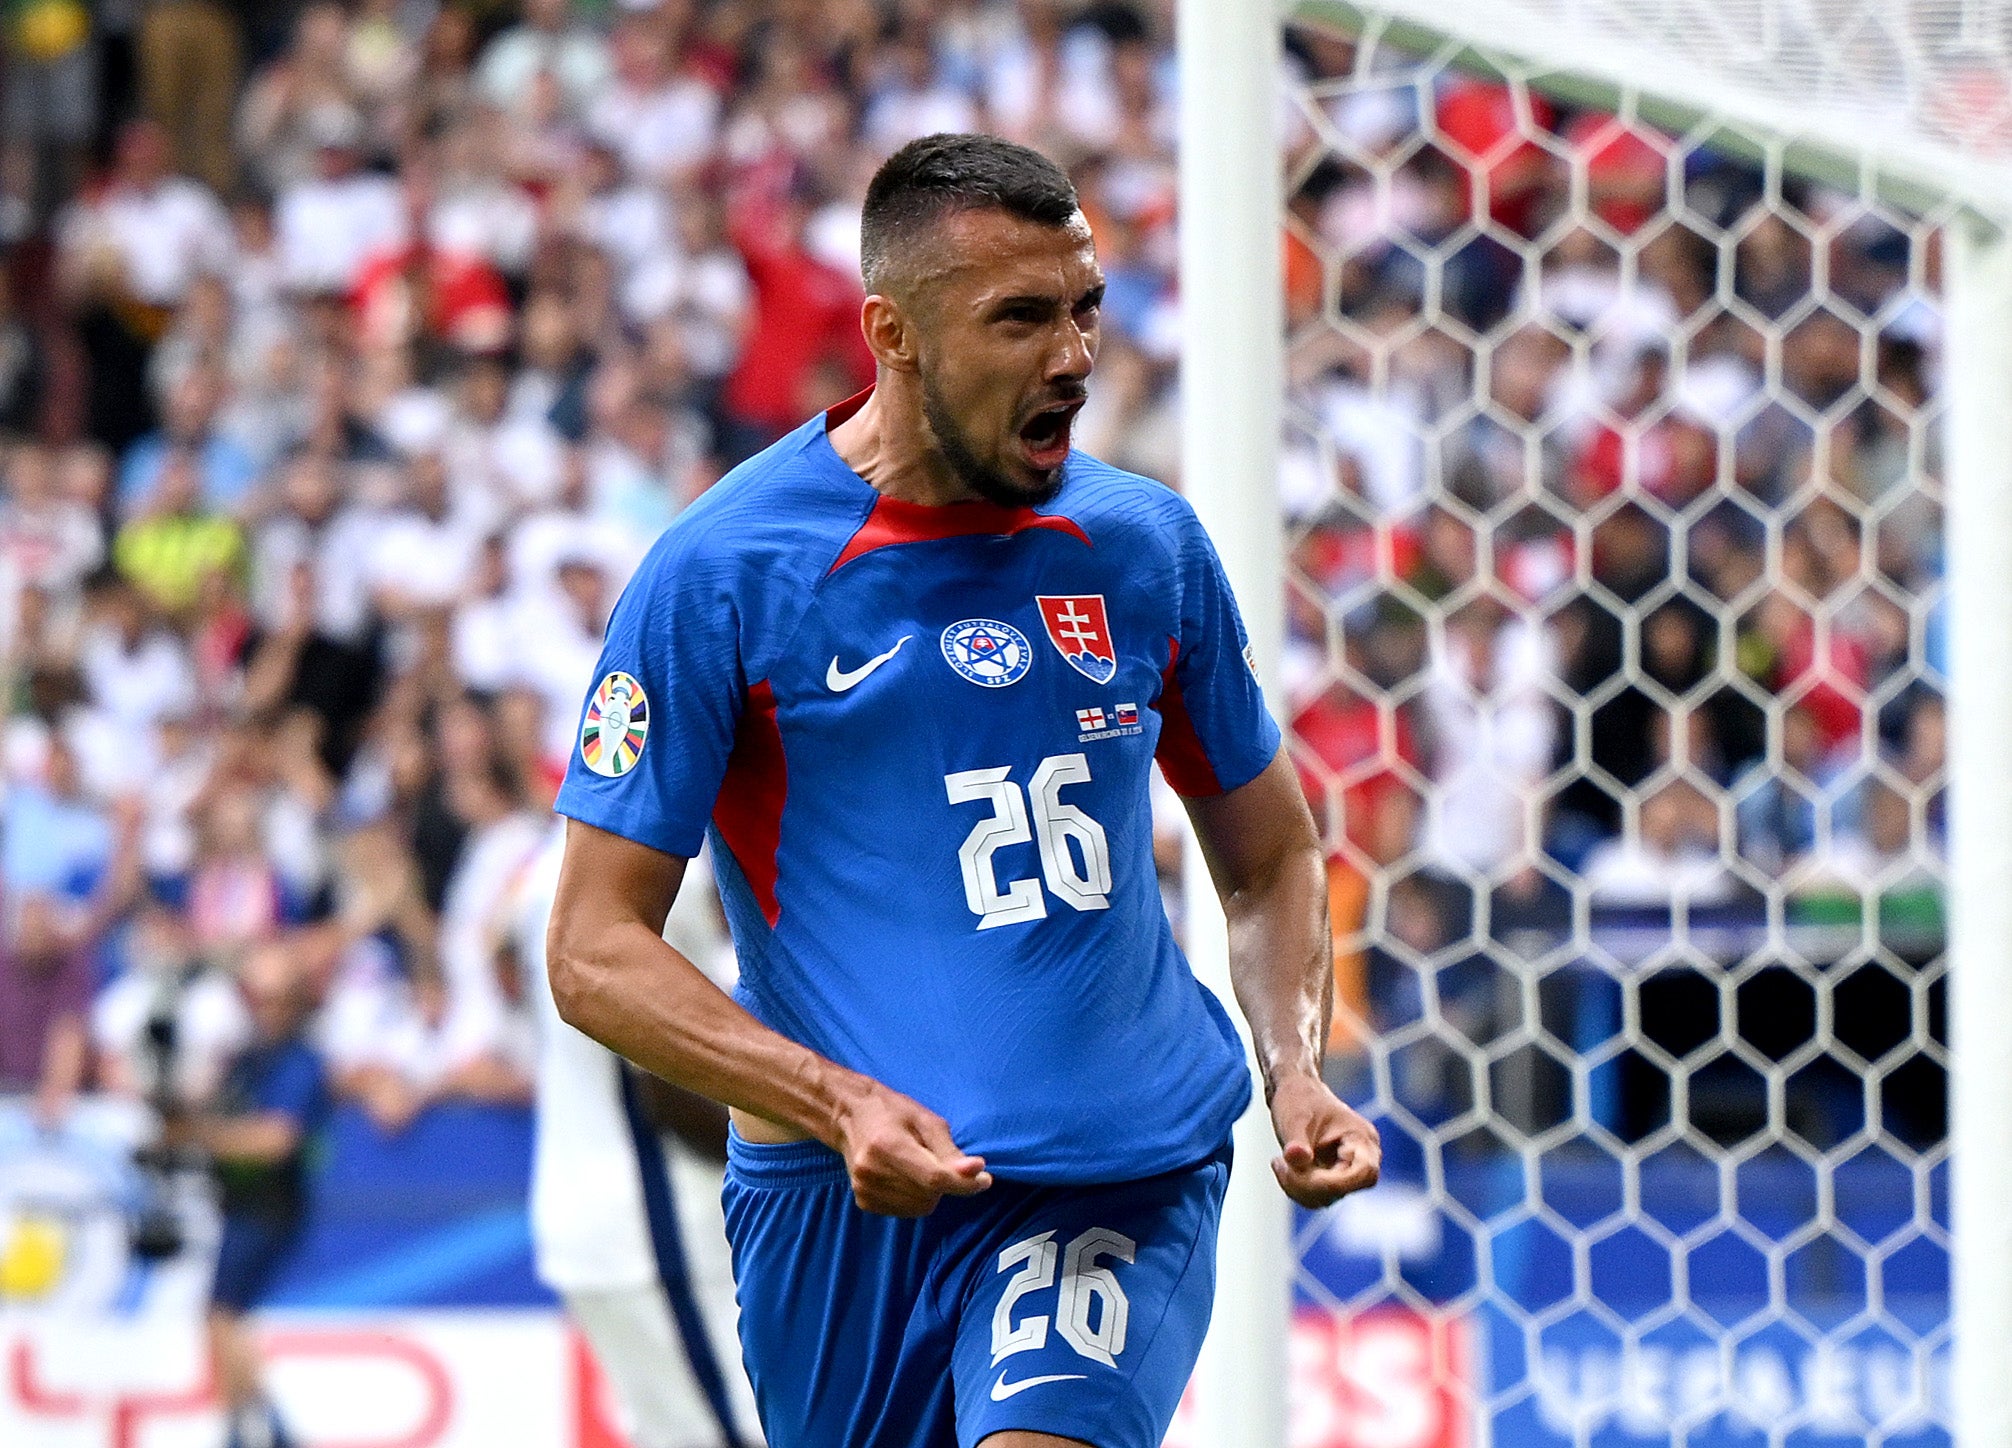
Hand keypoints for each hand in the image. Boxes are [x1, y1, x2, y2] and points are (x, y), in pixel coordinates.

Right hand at [832, 1080, 992, 1216]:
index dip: (963, 1182)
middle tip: (935, 1158)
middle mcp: (872, 1171)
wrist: (849, 1116)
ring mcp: (864, 1189)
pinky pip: (906, 1211)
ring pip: (920, 1207)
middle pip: (929, 1194)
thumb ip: (949, 1151)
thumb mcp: (927, 1120)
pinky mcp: (863, 1202)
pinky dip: (915, 1198)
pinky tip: (905, 1177)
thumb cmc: (893, 1112)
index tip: (985, 1178)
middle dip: (944, 1182)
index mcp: (888, 1145)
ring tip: (916, 1165)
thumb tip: (976, 1173)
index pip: (933, 1177)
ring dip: (930, 1192)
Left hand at [1268, 1072, 1379, 1207]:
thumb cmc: (1298, 1099)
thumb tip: (1296, 1158)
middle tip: (1279, 1164)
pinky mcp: (1332, 1178)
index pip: (1365, 1173)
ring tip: (1279, 1163)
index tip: (1303, 1172)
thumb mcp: (1294, 1118)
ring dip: (1299, 1188)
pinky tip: (1283, 1168)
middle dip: (1309, 1184)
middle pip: (1345, 1189)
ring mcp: (1347, 1169)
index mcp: (1361, 1138)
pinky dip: (1298, 1188)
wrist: (1294, 1091)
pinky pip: (1319, 1195)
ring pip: (1328, 1197)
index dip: (1336, 1182)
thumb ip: (1296, 1141)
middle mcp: (1361, 1157)